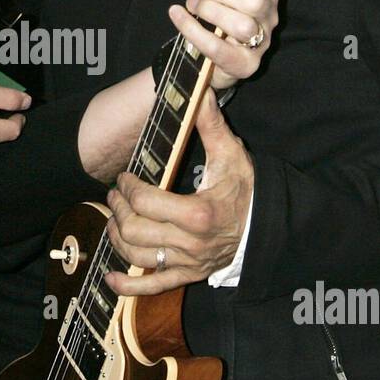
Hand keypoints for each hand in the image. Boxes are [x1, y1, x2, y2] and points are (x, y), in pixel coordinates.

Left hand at [104, 92, 253, 294]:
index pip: (146, 202)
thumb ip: (211, 126)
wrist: (269, 228)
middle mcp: (190, 243)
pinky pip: (153, 287)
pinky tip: (111, 278)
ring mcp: (187, 262)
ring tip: (114, 219)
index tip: (124, 178)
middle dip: (118, 209)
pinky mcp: (187, 275)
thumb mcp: (231, 156)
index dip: (127, 187)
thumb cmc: (248, 191)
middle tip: (114, 194)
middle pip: (135, 230)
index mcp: (198, 213)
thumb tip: (201, 93)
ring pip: (137, 257)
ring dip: (117, 238)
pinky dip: (129, 286)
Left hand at [174, 0, 281, 91]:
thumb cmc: (214, 7)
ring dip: (209, 12)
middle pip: (254, 0)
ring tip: (193, 6)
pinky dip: (193, 31)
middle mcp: (269, 13)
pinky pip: (220, 49)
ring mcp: (261, 41)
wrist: (203, 48)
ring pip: (242, 26)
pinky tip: (178, 16)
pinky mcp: (245, 64)